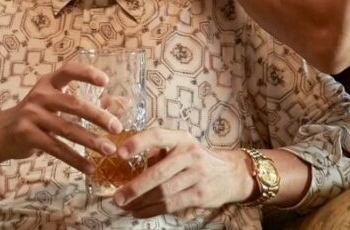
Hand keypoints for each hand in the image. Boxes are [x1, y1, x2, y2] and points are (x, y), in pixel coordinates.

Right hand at [0, 61, 123, 173]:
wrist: (0, 133)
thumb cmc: (35, 116)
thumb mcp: (54, 102)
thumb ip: (84, 102)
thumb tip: (121, 103)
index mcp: (48, 83)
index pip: (68, 71)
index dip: (87, 73)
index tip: (106, 82)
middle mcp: (40, 96)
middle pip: (74, 104)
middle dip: (98, 117)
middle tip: (117, 127)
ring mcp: (32, 115)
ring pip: (67, 129)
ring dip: (91, 141)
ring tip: (109, 150)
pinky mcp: (28, 136)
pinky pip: (57, 149)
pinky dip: (76, 160)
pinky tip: (90, 168)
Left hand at [110, 128, 251, 217]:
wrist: (231, 173)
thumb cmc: (197, 159)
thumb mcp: (181, 146)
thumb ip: (159, 153)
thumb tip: (131, 165)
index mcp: (181, 138)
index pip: (157, 136)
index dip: (138, 143)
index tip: (119, 153)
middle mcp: (190, 154)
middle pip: (158, 172)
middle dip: (134, 187)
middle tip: (117, 197)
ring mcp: (197, 175)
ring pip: (163, 192)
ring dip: (141, 202)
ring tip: (126, 207)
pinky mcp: (200, 194)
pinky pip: (172, 204)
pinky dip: (153, 210)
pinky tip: (141, 212)